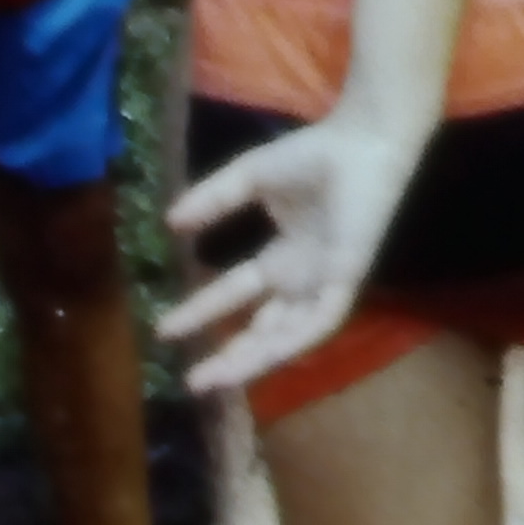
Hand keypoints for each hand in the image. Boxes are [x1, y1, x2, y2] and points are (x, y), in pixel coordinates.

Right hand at [163, 111, 422, 400]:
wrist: (360, 142)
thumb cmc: (315, 155)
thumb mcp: (250, 178)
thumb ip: (214, 200)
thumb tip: (170, 223)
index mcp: (285, 255)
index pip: (238, 292)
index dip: (203, 311)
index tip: (163, 329)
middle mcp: (303, 277)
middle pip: (262, 329)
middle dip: (228, 356)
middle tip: (190, 382)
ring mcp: (324, 283)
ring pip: (287, 337)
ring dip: (252, 360)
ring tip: (215, 380)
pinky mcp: (345, 283)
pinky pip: (319, 323)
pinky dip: (292, 341)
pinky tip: (262, 358)